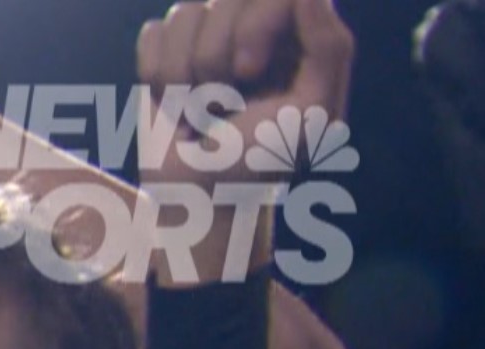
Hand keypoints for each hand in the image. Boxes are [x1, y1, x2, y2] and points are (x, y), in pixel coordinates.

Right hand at [136, 0, 355, 190]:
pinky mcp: (165, 53)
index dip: (256, 22)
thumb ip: (329, 48)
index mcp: (295, 35)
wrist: (199, 195)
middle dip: (215, 55)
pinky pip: (154, 33)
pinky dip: (157, 74)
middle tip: (221, 104)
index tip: (248, 72)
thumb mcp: (312, 113)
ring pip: (186, 12)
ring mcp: (207, 37)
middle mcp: (252, 27)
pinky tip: (172, 103)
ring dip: (184, 74)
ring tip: (198, 111)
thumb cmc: (261, 162)